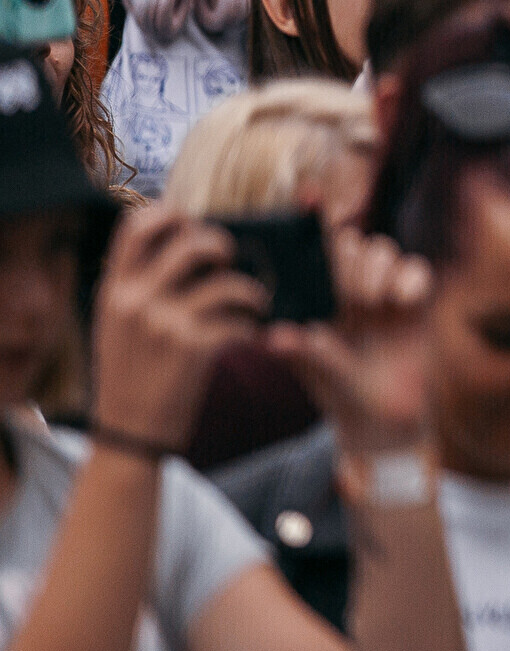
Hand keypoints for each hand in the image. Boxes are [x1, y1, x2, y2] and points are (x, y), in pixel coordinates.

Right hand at [87, 207, 267, 448]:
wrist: (128, 435)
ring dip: (251, 291)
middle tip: (228, 264)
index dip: (172, 215)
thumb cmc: (129, 375)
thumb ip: (138, 285)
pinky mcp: (195, 349)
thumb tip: (179, 241)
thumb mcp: (115, 323)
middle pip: (193, 242)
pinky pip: (241, 320)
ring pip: (228, 282)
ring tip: (253, 303)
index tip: (191, 227)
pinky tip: (248, 333)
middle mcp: (136, 301)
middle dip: (222, 245)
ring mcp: (165, 324)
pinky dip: (252, 326)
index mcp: (114, 290)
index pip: (137, 224)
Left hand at [267, 224, 435, 455]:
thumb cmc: (344, 398)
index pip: (313, 253)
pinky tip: (405, 305)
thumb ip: (306, 352)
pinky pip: (415, 266)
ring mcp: (381, 292)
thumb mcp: (322, 377)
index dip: (312, 228)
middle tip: (355, 299)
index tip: (312, 206)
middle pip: (350, 242)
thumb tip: (275, 337)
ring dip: (379, 271)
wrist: (388, 422)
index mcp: (315, 300)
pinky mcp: (414, 300)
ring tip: (378, 305)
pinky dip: (411, 279)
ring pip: (382, 248)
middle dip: (352, 263)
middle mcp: (346, 289)